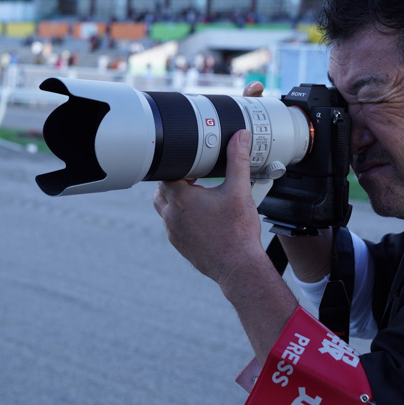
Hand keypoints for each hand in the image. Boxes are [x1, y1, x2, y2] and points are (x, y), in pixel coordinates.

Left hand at [153, 129, 265, 284]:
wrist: (239, 267)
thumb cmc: (238, 232)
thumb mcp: (240, 191)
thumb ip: (238, 161)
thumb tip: (241, 137)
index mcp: (181, 197)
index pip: (166, 172)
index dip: (179, 167)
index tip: (194, 168)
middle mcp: (171, 214)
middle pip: (162, 190)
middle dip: (177, 184)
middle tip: (197, 183)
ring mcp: (173, 232)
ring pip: (165, 209)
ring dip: (178, 202)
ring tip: (200, 201)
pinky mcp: (179, 245)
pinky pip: (174, 227)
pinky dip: (184, 220)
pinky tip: (204, 222)